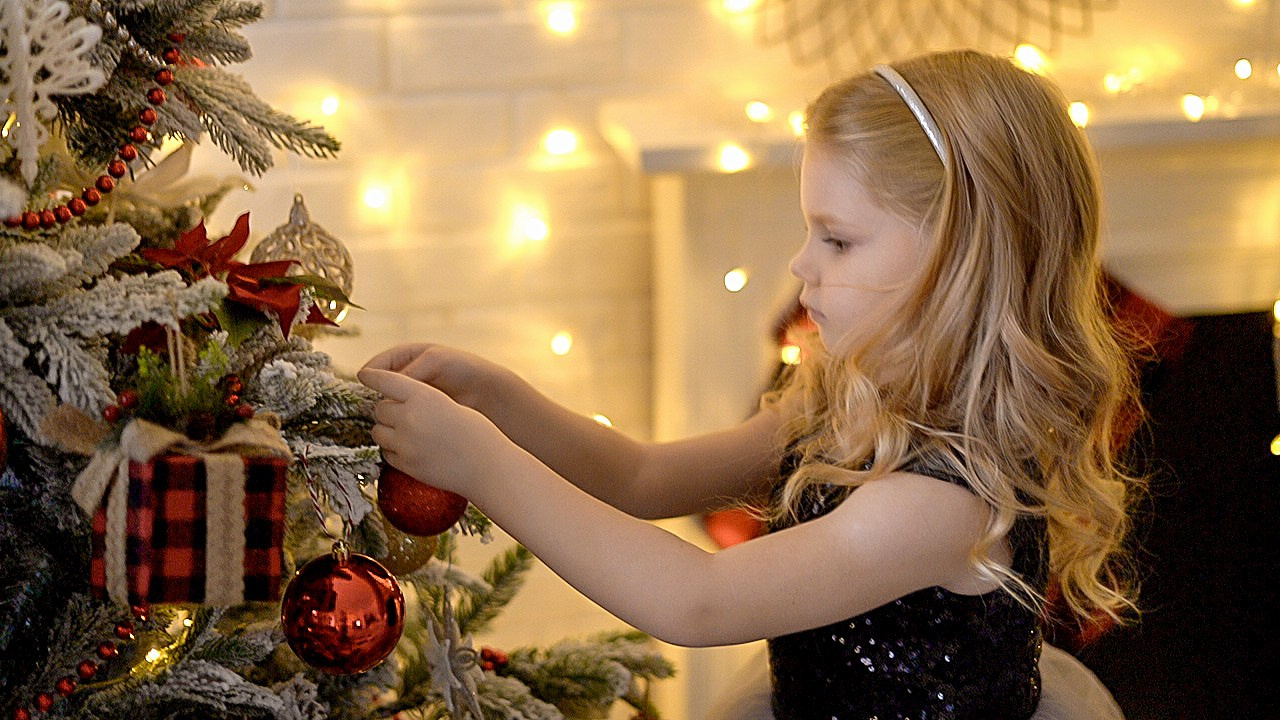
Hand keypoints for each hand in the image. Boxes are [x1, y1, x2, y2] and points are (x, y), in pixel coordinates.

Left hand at [357, 368, 514, 495]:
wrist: (488, 466)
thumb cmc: (476, 432)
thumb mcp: (450, 404)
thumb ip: (422, 400)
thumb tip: (395, 403)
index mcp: (424, 396)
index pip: (386, 380)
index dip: (373, 376)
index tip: (364, 374)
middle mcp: (410, 417)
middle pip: (380, 408)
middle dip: (388, 410)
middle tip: (405, 415)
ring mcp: (405, 443)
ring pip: (378, 431)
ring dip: (387, 429)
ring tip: (407, 432)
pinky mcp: (405, 464)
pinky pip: (385, 452)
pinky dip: (393, 449)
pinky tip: (411, 449)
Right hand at [361, 343, 511, 409]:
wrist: (487, 391)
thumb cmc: (463, 368)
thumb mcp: (434, 362)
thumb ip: (409, 372)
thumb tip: (384, 388)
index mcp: (405, 357)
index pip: (377, 366)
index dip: (368, 376)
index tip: (362, 387)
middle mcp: (405, 376)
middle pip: (379, 387)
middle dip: (374, 397)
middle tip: (371, 407)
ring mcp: (410, 396)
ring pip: (388, 405)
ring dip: (385, 412)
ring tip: (383, 420)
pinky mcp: (418, 413)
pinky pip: (401, 417)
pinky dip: (397, 423)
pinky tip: (396, 429)